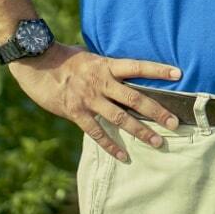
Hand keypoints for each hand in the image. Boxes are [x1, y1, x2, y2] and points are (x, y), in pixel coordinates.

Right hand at [12, 43, 181, 161]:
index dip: (158, 70)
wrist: (35, 62)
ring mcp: (89, 99)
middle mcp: (101, 82)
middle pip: (134, 98)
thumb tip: (123, 73)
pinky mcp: (75, 112)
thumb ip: (107, 67)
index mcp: (106, 65)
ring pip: (120, 118)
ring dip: (140, 131)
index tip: (178, 74)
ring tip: (157, 142)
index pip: (137, 66)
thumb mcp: (89, 57)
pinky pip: (97, 133)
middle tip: (174, 123)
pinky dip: (111, 146)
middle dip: (156, 111)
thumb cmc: (63, 57)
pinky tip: (124, 156)